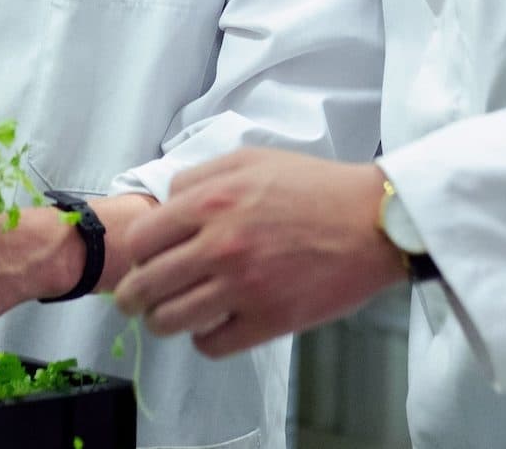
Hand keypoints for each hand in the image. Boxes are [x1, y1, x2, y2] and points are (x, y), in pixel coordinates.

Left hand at [113, 148, 404, 357]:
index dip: (135, 252)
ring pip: (171, 320)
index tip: (140, 259)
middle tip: (135, 300)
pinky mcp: (269, 321)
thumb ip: (200, 178)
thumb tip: (167, 203)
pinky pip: (211, 344)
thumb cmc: (312, 186)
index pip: (142, 238)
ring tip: (167, 317)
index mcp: (211, 201)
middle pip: (147, 283)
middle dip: (133, 295)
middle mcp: (219, 245)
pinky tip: (211, 325)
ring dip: (162, 321)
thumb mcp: (249, 160)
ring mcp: (243, 287)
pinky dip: (203, 339)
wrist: (371, 221)